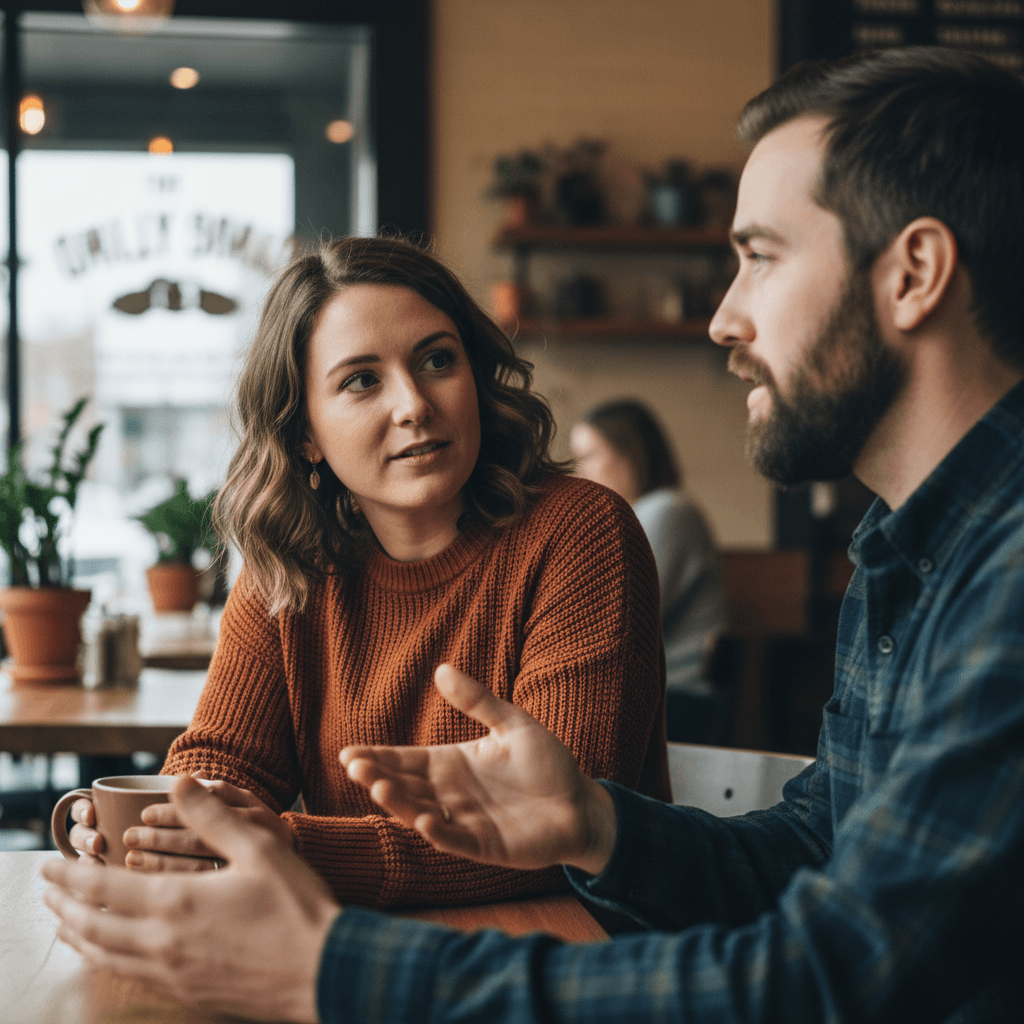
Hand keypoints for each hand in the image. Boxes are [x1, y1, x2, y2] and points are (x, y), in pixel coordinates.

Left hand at [42, 776, 339, 1023]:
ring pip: (106, 958)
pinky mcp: (188, 993)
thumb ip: (213, 815)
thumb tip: (180, 783)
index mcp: (176, 903)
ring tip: (64, 925)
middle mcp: (163, 944)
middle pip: (91, 928)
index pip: (102, 888)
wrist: (323, 970)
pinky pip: (130, 977)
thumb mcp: (259, 848)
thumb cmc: (295, 907)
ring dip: (78, 937)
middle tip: (46, 893)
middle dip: (63, 908)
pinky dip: (106, 961)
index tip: (48, 866)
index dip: (70, 876)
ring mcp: (173, 974)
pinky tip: (111, 955)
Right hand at [341, 664, 617, 875]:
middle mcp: (451, 794)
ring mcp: (465, 821)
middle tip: (354, 766)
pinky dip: (439, 832)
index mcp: (451, 764)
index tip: (348, 752)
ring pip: (421, 813)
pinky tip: (424, 821)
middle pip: (405, 786)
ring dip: (401, 803)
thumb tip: (441, 668)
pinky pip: (455, 839)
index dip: (378, 757)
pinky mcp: (485, 846)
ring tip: (380, 787)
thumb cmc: (546, 763)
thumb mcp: (511, 723)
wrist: (581, 802)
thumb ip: (478, 701)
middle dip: (378, 777)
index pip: (405, 760)